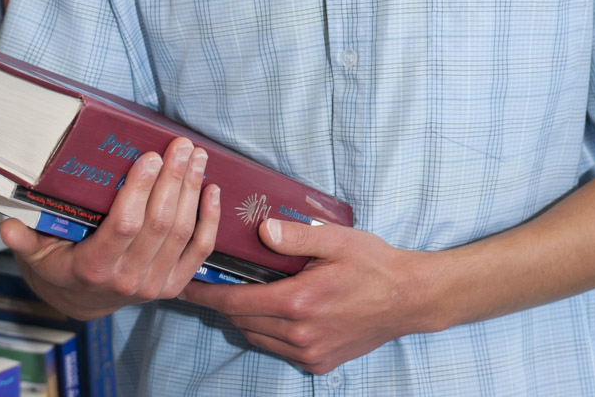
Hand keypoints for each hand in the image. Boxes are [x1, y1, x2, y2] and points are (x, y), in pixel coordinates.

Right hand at [0, 136, 219, 318]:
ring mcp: (155, 284)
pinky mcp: (174, 284)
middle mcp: (128, 279)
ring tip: (195, 156)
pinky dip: (210, 219)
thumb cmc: (61, 268)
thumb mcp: (37, 255)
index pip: (125, 225)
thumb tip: (5, 225)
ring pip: (182, 232)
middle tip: (180, 145)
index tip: (150, 156)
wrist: (84, 303)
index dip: (140, 189)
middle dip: (173, 179)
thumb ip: (24, 239)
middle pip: (160, 223)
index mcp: (94, 267)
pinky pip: (200, 250)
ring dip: (192, 190)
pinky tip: (212, 189)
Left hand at [182, 219, 430, 373]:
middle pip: (242, 322)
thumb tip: (261, 231)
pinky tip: (274, 310)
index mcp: (299, 302)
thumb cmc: (373, 263)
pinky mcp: (319, 363)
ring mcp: (309, 353)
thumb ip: (295, 236)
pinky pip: (279, 349)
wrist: (409, 299)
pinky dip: (268, 331)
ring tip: (240, 293)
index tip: (185, 286)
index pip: (236, 303)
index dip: (206, 295)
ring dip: (245, 318)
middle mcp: (299, 334)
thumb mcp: (336, 239)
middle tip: (210, 282)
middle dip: (222, 303)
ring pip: (258, 337)